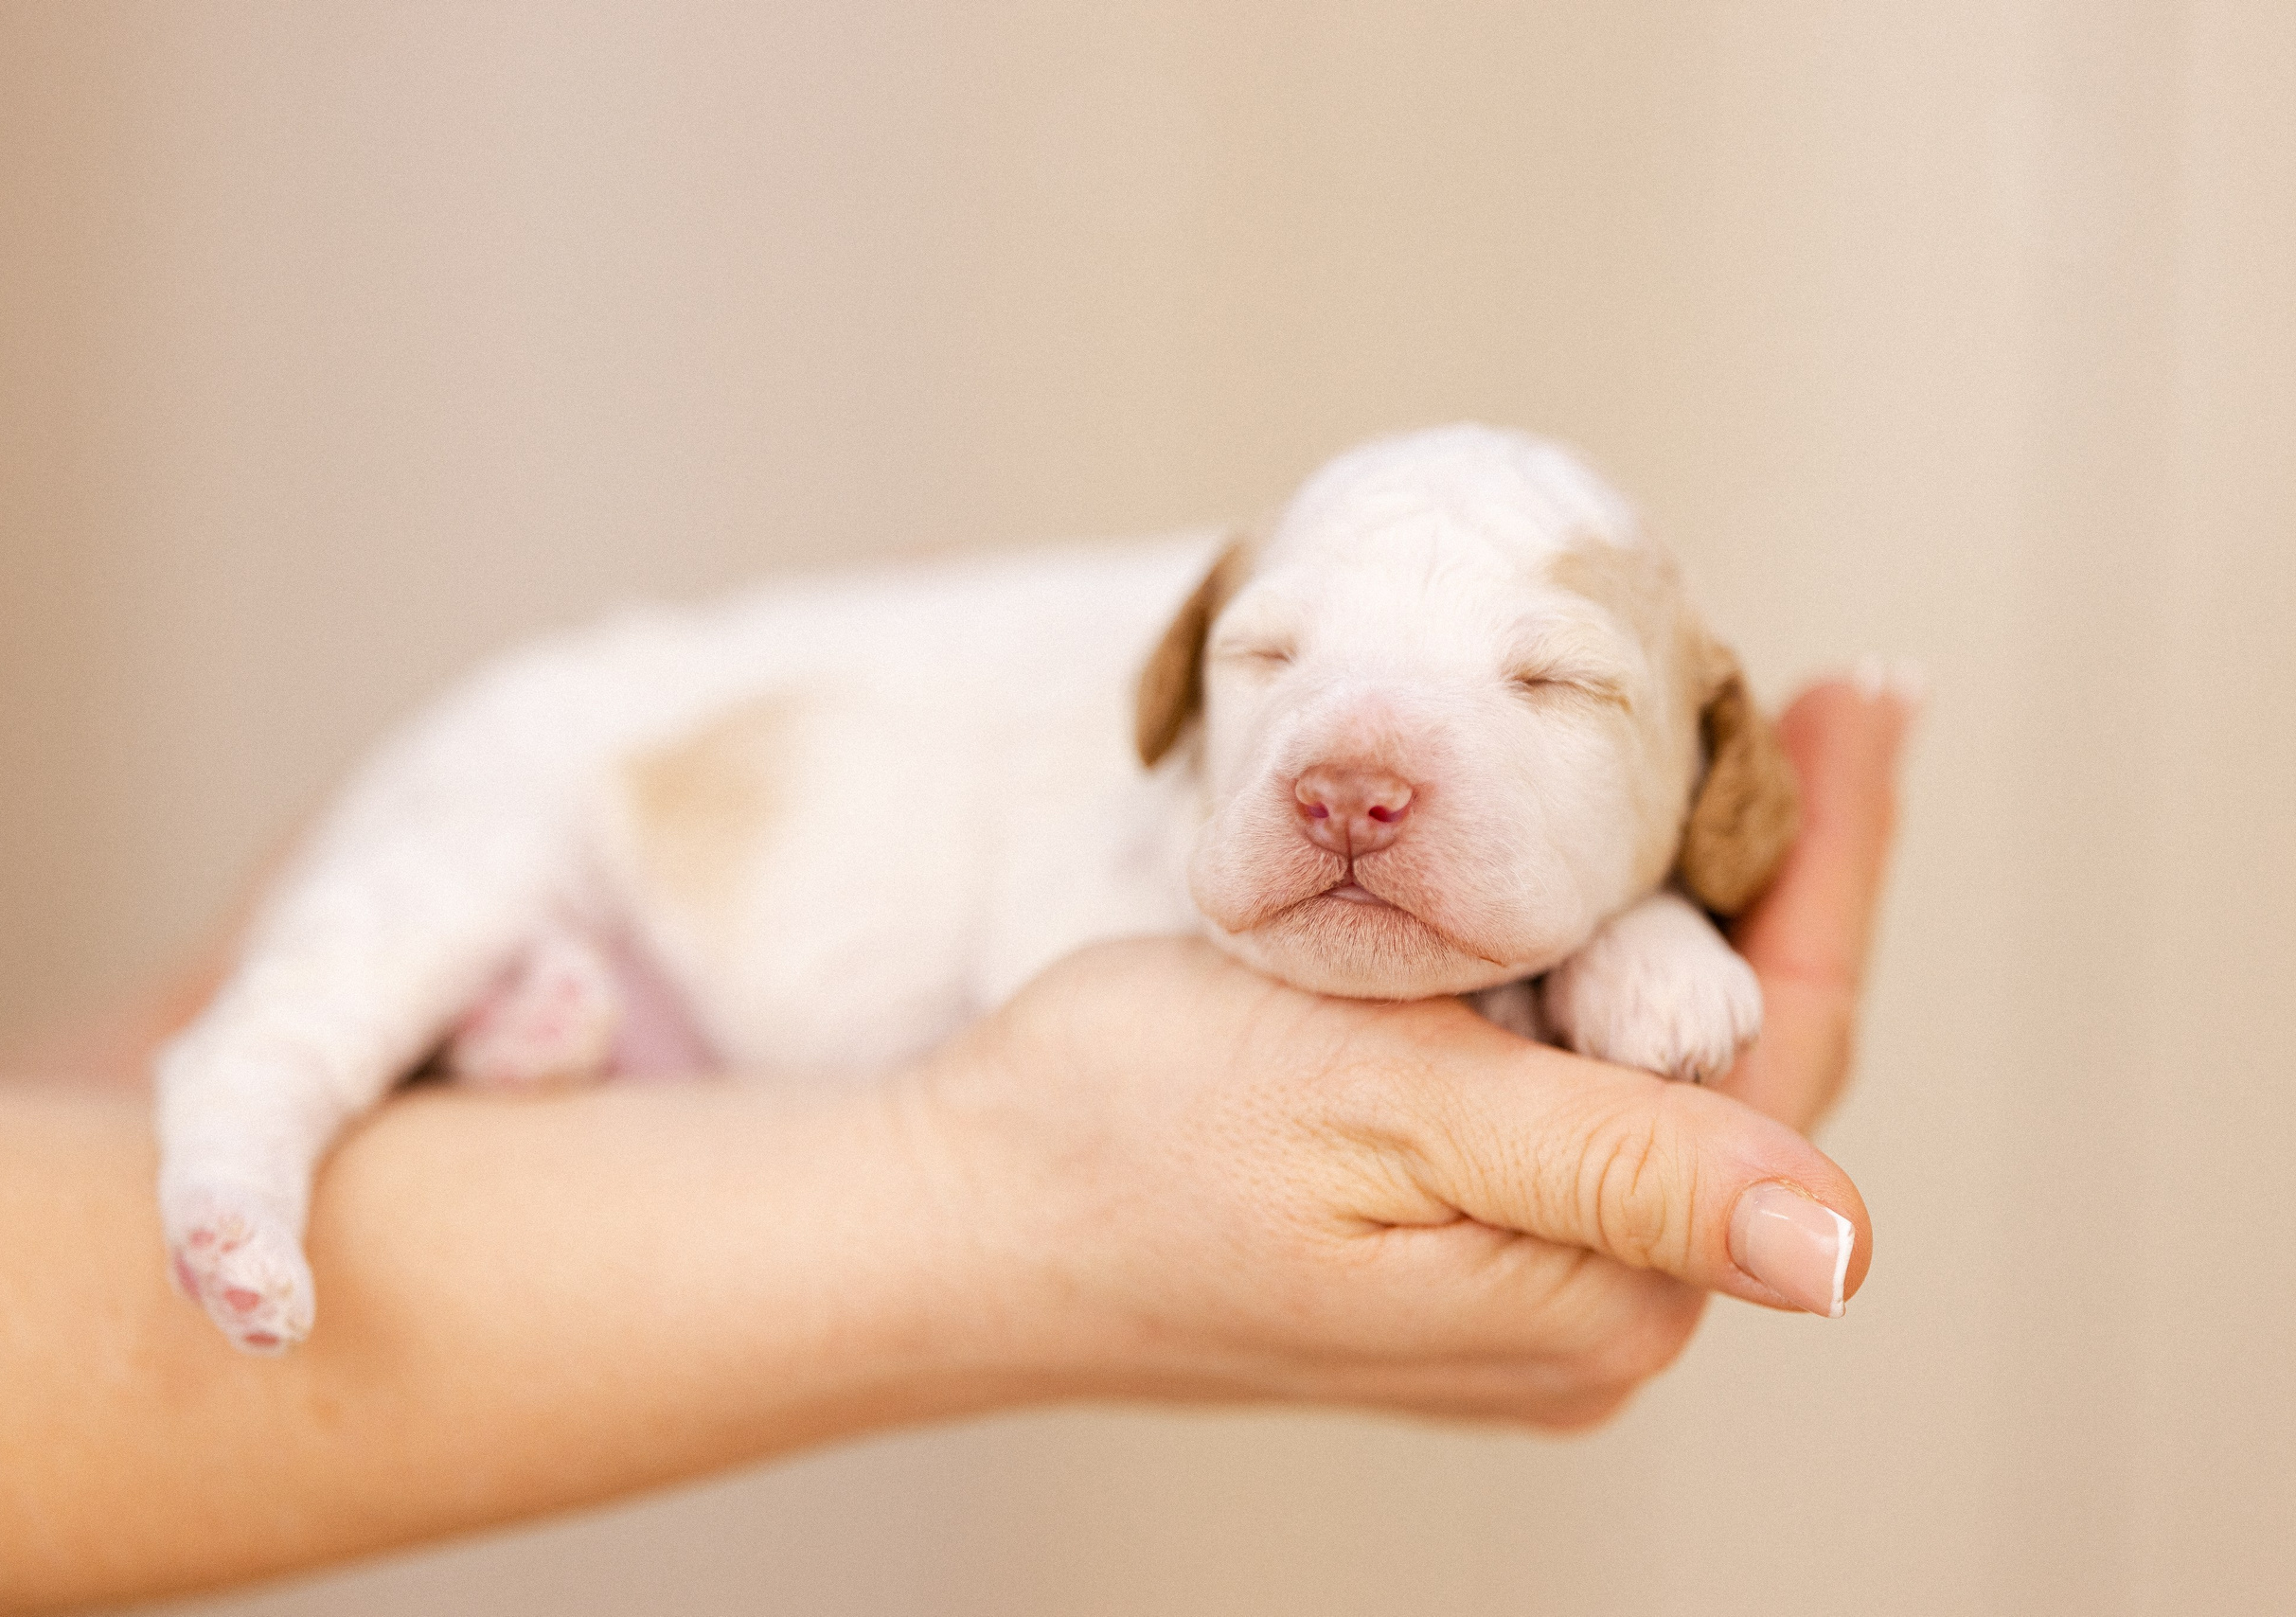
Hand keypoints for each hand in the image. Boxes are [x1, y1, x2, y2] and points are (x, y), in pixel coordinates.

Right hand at [907, 673, 1910, 1429]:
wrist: (956, 1220)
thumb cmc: (1128, 1145)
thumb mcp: (1377, 1109)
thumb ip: (1616, 1166)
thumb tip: (1844, 1244)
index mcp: (1590, 1295)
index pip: (1785, 1046)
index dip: (1834, 859)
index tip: (1862, 692)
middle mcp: (1576, 1314)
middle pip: (1736, 1060)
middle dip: (1768, 873)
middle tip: (1791, 698)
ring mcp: (1507, 1288)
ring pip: (1651, 1067)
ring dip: (1679, 911)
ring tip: (1703, 752)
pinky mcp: (1439, 1245)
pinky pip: (1566, 1089)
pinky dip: (1580, 963)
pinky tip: (1570, 874)